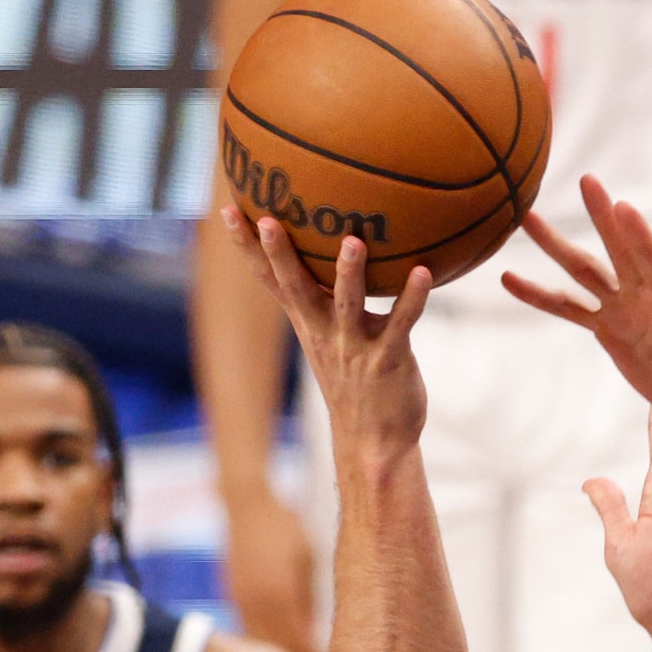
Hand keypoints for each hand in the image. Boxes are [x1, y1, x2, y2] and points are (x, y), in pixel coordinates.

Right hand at [223, 477, 318, 651]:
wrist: (247, 504)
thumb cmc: (286, 528)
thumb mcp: (309, 561)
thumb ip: (309, 599)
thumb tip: (314, 634)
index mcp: (280, 595)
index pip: (298, 642)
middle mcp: (257, 602)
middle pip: (277, 648)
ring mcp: (240, 599)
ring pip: (258, 641)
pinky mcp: (231, 594)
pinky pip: (246, 627)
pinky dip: (261, 641)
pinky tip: (275, 646)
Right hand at [224, 205, 431, 465]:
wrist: (375, 442)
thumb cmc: (357, 383)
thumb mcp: (333, 339)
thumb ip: (331, 300)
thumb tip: (340, 249)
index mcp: (308, 323)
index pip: (269, 280)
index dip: (247, 246)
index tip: (227, 209)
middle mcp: (325, 333)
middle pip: (296, 287)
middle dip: (280, 254)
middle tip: (269, 219)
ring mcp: (355, 348)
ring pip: (349, 304)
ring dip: (349, 273)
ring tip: (352, 241)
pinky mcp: (388, 360)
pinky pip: (401, 324)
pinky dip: (413, 298)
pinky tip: (423, 272)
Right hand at [501, 176, 651, 430]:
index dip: (640, 237)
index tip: (622, 206)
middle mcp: (647, 295)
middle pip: (620, 250)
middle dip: (602, 217)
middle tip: (588, 179)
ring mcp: (624, 308)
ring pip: (584, 271)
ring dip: (556, 245)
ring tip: (525, 217)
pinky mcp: (607, 328)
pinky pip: (567, 309)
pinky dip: (539, 295)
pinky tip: (508, 278)